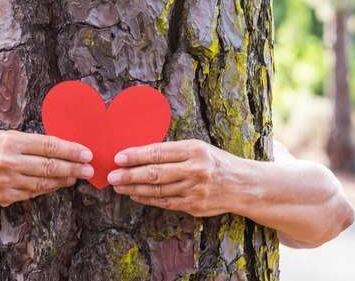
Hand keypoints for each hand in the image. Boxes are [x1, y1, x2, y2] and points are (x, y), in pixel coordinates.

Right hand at [0, 130, 93, 206]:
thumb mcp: (3, 136)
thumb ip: (29, 142)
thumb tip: (59, 146)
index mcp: (10, 142)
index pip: (48, 146)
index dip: (71, 150)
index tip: (86, 153)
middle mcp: (9, 162)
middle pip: (49, 166)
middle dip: (73, 168)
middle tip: (89, 169)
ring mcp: (6, 181)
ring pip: (43, 183)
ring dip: (63, 180)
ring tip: (77, 176)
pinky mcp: (4, 197)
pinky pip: (32, 193)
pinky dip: (47, 189)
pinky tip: (58, 184)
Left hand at [107, 140, 236, 216]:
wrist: (243, 185)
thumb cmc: (215, 161)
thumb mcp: (198, 148)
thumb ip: (172, 151)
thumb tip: (139, 153)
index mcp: (194, 150)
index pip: (159, 152)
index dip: (136, 155)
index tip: (119, 157)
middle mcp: (195, 170)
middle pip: (155, 173)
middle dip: (130, 175)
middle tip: (111, 175)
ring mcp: (195, 190)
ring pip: (158, 190)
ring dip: (134, 188)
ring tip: (118, 186)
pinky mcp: (194, 206)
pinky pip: (165, 203)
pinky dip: (147, 199)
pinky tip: (134, 194)